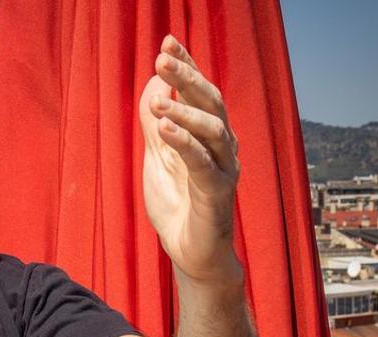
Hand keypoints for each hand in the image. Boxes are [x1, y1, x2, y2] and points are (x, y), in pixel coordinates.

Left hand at [140, 35, 242, 285]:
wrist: (191, 253)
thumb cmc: (178, 204)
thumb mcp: (158, 158)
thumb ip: (156, 125)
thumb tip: (153, 87)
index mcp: (208, 135)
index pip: (200, 92)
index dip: (187, 66)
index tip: (168, 42)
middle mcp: (223, 147)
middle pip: (211, 102)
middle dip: (188, 78)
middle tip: (163, 58)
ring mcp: (224, 169)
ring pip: (214, 129)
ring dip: (186, 110)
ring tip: (160, 101)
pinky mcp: (217, 194)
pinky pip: (204, 164)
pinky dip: (185, 143)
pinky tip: (165, 128)